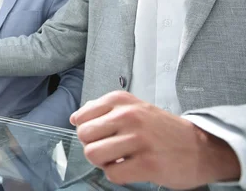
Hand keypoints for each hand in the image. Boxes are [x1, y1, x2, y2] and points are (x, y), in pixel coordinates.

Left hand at [71, 91, 240, 188]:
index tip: (101, 135)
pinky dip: (118, 175)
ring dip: (103, 162)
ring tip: (119, 159)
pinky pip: (112, 173)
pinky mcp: (148, 163)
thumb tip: (75, 118)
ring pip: (93, 154)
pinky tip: (131, 168)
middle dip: (93, 147)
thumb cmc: (162, 129)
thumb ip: (102, 110)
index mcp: (121, 101)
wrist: (201, 147)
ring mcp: (138, 139)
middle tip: (110, 150)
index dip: (87, 131)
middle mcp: (128, 116)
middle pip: (83, 136)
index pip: (81, 117)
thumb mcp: (133, 108)